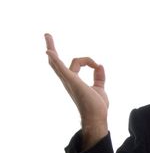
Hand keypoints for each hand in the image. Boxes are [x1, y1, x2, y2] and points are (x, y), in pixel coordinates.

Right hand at [45, 33, 108, 149]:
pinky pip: (61, 68)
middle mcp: (68, 80)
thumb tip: (100, 65)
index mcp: (74, 81)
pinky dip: (55, 60)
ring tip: (47, 35)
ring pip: (56, 63)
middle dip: (52, 48)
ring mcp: (68, 80)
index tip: (97, 65)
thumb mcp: (99, 88)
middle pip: (57, 62)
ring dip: (52, 48)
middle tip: (47, 35)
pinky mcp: (72, 81)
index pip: (77, 64)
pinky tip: (49, 52)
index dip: (88, 61)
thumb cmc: (96, 106)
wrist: (97, 117)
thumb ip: (99, 77)